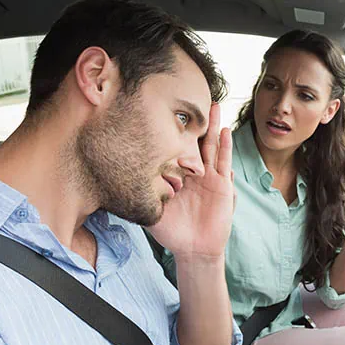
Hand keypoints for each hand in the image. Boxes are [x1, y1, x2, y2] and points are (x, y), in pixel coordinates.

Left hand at [147, 103, 234, 260]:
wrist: (193, 249)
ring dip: (213, 126)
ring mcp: (209, 178)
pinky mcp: (222, 186)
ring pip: (210, 146)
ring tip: (213, 105)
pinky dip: (225, 147)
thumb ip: (141, 195)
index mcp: (176, 176)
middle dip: (193, 121)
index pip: (172, 148)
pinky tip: (225, 131)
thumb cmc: (172, 232)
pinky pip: (224, 164)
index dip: (168, 131)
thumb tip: (119, 181)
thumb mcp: (151, 210)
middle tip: (190, 95)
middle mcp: (193, 173)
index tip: (160, 108)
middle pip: (193, 141)